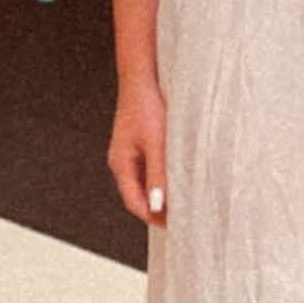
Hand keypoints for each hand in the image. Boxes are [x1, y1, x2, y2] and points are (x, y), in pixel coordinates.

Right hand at [108, 75, 167, 225]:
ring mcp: (130, 152)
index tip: (174, 226)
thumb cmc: (147, 106)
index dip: (153, 216)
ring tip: (183, 200)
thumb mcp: (156, 143)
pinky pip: (150, 167)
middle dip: (158, 208)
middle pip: (138, 194)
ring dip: (161, 192)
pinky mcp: (140, 142)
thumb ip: (157, 174)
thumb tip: (158, 205)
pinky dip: (162, 176)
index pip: (134, 202)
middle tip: (181, 218)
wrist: (143, 76)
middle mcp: (123, 161)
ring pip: (145, 181)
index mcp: (121, 164)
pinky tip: (178, 176)